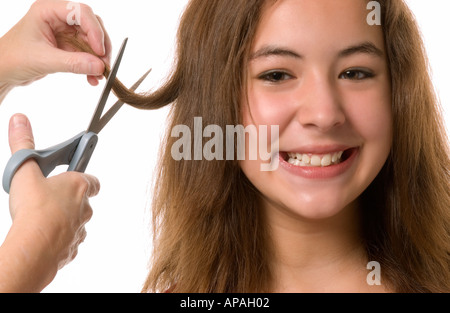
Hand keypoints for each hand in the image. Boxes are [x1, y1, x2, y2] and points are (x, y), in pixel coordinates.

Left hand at [0, 0, 111, 87]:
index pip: (81, 12)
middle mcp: (58, 18)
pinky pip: (86, 54)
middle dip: (100, 46)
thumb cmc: (12, 58)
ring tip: (99, 75)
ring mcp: (64, 32)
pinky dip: (91, 66)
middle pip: (91, 26)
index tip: (100, 52)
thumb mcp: (44, 60)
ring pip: (92, 41)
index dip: (95, 30)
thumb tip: (98, 66)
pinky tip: (92, 78)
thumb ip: (73, 63)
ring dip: (98, 59)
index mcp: (48, 10)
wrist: (2, 72)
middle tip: (104, 65)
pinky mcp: (67, 47)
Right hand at [0, 114, 99, 291]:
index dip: (84, 178)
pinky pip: (68, 243)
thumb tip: (19, 119)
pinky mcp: (73, 250)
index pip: (92, 180)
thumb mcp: (24, 170)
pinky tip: (43, 238)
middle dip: (70, 200)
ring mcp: (80, 230)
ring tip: (42, 220)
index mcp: (78, 186)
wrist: (35, 248)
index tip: (73, 177)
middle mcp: (85, 208)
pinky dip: (59, 240)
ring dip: (65, 221)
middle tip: (48, 199)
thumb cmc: (34, 208)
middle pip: (84, 202)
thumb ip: (23, 144)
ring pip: (76, 223)